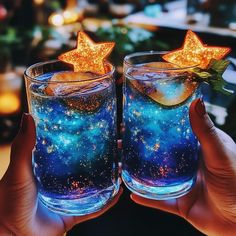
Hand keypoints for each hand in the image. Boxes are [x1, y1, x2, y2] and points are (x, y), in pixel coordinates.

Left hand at [0, 114, 122, 235]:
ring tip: (121, 165)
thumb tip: (28, 115)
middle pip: (89, 167)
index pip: (74, 150)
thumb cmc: (9, 200)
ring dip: (110, 177)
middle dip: (105, 157)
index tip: (102, 130)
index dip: (88, 141)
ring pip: (95, 186)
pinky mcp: (73, 214)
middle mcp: (63, 181)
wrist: (10, 233)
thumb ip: (24, 145)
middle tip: (118, 145)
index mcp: (53, 167)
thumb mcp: (19, 168)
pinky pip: (94, 209)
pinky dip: (107, 202)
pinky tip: (118, 192)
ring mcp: (70, 198)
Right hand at [131, 98, 235, 235]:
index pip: (174, 132)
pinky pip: (159, 199)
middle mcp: (187, 164)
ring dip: (139, 170)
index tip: (140, 117)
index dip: (158, 125)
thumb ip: (206, 131)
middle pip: (160, 153)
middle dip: (142, 146)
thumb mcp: (220, 154)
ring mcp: (181, 183)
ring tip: (121, 161)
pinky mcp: (179, 202)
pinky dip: (146, 197)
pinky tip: (132, 193)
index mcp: (197, 149)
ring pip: (156, 175)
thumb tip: (196, 101)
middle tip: (123, 138)